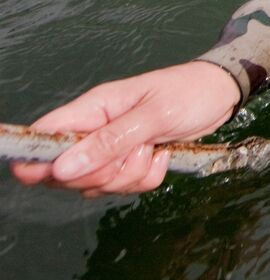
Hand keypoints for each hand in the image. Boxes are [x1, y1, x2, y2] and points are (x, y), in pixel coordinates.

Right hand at [9, 61, 240, 195]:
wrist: (220, 95)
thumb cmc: (188, 92)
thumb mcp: (153, 115)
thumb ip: (110, 141)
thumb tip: (63, 168)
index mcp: (92, 109)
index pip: (43, 137)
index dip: (40, 161)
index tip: (62, 173)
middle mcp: (95, 130)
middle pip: (68, 173)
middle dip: (103, 173)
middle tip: (135, 151)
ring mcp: (112, 149)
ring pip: (98, 185)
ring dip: (131, 176)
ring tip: (154, 148)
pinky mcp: (130, 162)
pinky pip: (125, 187)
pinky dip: (147, 179)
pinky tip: (162, 155)